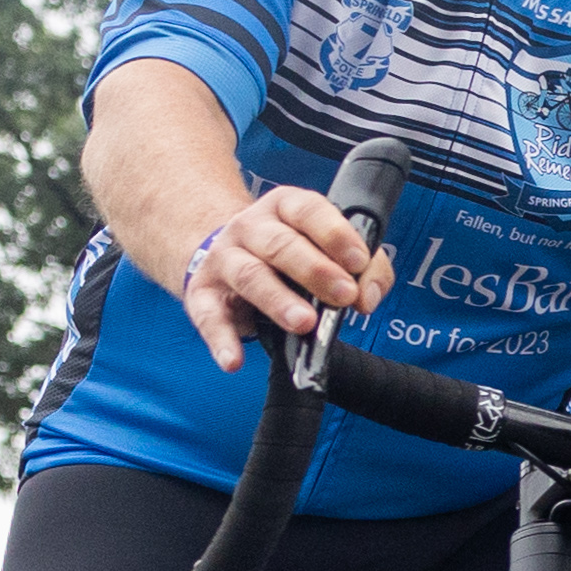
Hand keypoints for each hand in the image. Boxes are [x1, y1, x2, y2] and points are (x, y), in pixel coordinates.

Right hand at [174, 182, 392, 369]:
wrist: (225, 258)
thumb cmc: (289, 254)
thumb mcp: (329, 248)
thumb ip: (364, 268)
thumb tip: (367, 297)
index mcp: (285, 208)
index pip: (309, 211)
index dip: (335, 234)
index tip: (358, 261)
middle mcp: (250, 227)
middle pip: (280, 245)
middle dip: (314, 271)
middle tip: (343, 296)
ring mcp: (223, 258)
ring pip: (249, 275)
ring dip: (277, 301)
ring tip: (304, 323)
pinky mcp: (203, 293)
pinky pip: (209, 317)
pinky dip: (221, 341)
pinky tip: (234, 361)